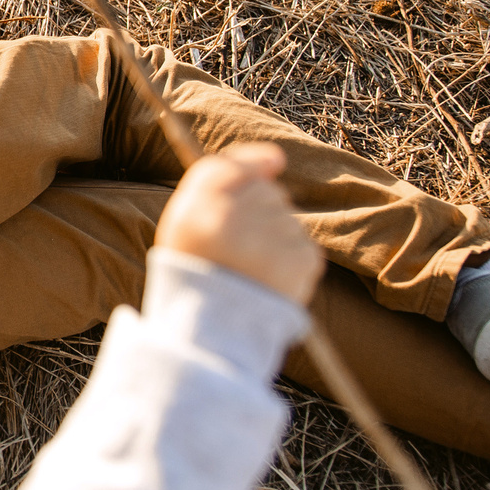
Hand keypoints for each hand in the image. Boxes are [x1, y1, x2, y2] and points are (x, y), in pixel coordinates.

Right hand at [156, 143, 321, 306]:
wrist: (216, 332)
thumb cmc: (198, 268)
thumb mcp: (186, 219)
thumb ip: (220, 176)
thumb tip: (278, 157)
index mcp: (198, 210)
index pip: (231, 167)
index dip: (248, 170)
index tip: (259, 177)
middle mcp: (235, 220)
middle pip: (267, 192)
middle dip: (259, 212)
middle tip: (237, 248)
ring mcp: (272, 241)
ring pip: (287, 219)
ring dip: (275, 237)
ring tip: (251, 269)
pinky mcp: (303, 261)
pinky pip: (303, 244)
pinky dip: (291, 259)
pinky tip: (270, 279)